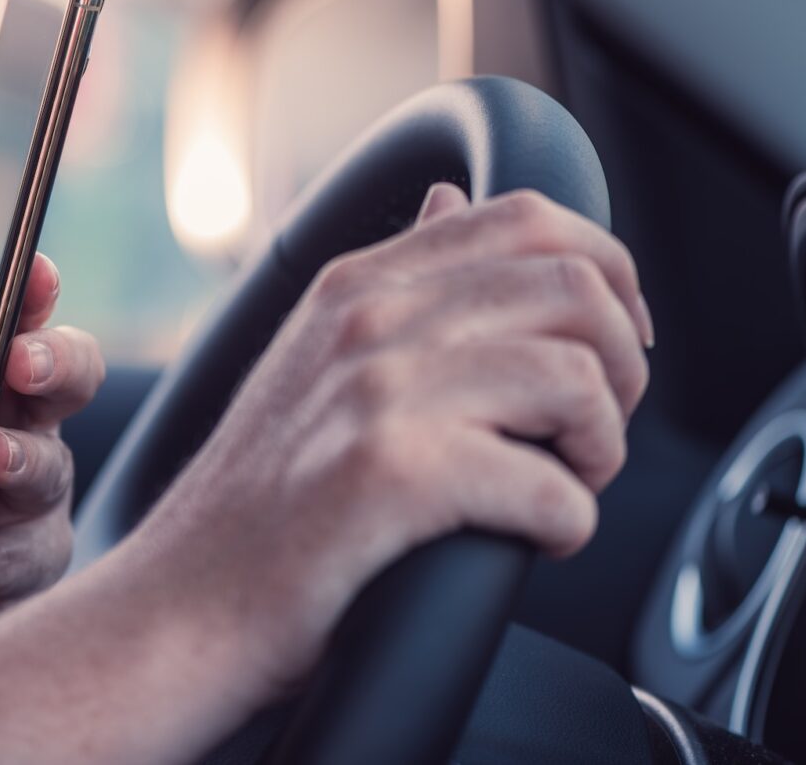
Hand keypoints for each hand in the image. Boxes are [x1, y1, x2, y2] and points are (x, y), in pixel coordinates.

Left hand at [0, 253, 103, 708]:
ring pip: (55, 469)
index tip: (28, 273)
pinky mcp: (13, 570)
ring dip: (23, 461)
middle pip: (72, 376)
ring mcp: (13, 499)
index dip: (31, 290)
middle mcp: (0, 424)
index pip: (13, 315)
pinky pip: (19, 562)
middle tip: (23, 365)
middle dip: (60, 362)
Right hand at [132, 185, 651, 697]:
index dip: (608, 273)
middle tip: (596, 430)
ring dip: (602, 447)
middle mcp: (366, 317)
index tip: (617, 342)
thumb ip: (395, 281)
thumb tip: (452, 202)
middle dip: (624, 366)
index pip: (528, 216)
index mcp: (358, 282)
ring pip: (577, 380)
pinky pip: (550, 487)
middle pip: (574, 288)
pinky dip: (567, 523)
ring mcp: (375, 391)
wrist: (182, 604)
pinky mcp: (388, 476)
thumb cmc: (260, 503)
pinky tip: (534, 540)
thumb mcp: (315, 357)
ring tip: (565, 484)